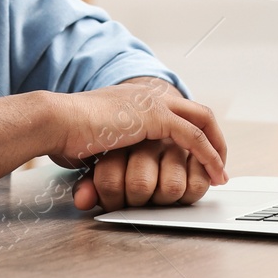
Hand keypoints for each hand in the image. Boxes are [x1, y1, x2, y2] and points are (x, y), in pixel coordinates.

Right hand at [48, 77, 226, 207]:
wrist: (56, 121)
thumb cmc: (64, 135)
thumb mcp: (93, 145)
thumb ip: (106, 156)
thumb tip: (101, 180)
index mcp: (134, 101)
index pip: (175, 110)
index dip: (191, 134)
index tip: (196, 158)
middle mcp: (147, 97)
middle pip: (196, 110)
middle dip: (214, 137)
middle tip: (219, 162)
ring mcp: (153, 103)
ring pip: (202, 119)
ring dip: (216, 147)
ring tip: (221, 172)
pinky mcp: (155, 117)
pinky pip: (192, 137)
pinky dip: (207, 156)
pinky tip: (212, 173)